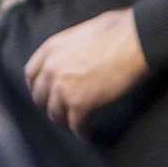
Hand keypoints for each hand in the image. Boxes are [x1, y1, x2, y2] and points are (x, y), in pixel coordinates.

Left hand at [24, 8, 145, 132]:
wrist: (136, 41)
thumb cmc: (120, 31)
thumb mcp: (84, 32)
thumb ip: (72, 47)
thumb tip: (81, 53)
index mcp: (51, 49)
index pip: (31, 74)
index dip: (38, 88)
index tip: (46, 95)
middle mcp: (51, 69)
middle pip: (40, 97)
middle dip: (50, 106)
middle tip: (62, 112)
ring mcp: (63, 88)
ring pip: (55, 114)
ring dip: (65, 122)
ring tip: (76, 126)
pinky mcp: (80, 104)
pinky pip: (76, 125)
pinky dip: (82, 133)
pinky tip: (89, 136)